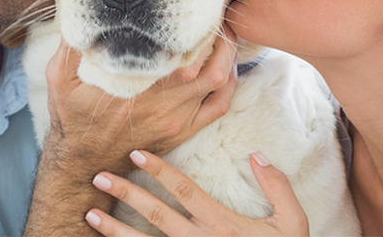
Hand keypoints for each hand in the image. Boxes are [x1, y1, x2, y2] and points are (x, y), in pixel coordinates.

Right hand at [24, 26, 238, 235]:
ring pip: (219, 82)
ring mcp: (177, 118)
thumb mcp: (60, 76)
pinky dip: (229, 84)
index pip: (179, 49)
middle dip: (217, 36)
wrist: (84, 161)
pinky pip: (219, 106)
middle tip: (215, 14)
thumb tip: (75, 7)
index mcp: (137, 83)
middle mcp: (164, 101)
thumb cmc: (73, 116)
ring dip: (227, 56)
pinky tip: (225, 67)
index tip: (195, 6)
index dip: (194, 26)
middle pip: (209, 63)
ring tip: (222, 35)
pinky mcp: (183, 130)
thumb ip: (71, 43)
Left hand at [85, 150, 308, 236]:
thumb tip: (258, 155)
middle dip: (125, 193)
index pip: (183, 190)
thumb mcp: (292, 223)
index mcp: (221, 224)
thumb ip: (277, 187)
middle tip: (99, 177)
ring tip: (89, 214)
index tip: (136, 153)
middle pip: (155, 213)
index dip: (160, 169)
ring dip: (114, 229)